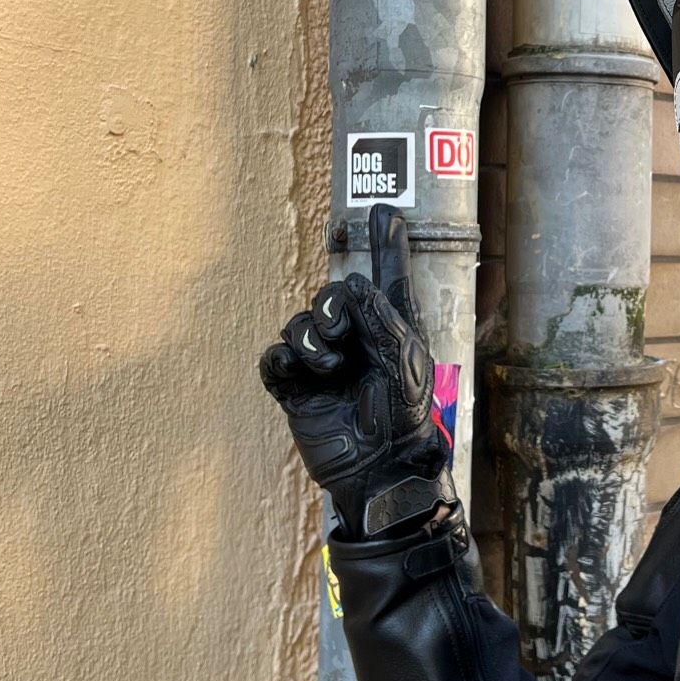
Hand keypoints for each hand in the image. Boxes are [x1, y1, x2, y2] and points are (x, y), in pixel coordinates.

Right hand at [259, 208, 453, 537]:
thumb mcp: (405, 360)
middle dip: (330, 307)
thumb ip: (381, 316)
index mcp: (390, 331)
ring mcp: (323, 366)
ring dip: (309, 339)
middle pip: (330, 297)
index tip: (385, 211)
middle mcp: (355, 342)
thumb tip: (352, 284)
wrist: (379, 469)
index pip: (387, 278)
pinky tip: (299, 370)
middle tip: (341, 334)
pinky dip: (282, 359)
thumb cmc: (404, 418)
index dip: (386, 244)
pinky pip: (274, 359)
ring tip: (329, 366)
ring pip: (298, 326)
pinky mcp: (296, 390)